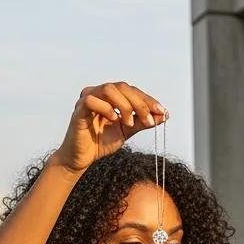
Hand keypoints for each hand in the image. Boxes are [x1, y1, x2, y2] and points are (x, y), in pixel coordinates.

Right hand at [49, 82, 166, 173]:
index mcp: (111, 97)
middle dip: (139, 103)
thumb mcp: (128, 131)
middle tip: (148, 120)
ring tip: (130, 123)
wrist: (83, 157)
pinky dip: (106, 108)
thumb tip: (164, 115)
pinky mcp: (79, 110)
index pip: (132, 90)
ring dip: (124, 105)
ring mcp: (88, 99)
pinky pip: (91, 100)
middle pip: (122, 87)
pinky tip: (115, 120)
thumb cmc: (102, 141)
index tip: (162, 112)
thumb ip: (143, 122)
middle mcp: (99, 93)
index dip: (148, 100)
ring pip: (108, 89)